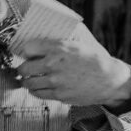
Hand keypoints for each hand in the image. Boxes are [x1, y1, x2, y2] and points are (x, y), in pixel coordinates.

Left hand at [14, 26, 130, 107]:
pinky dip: (35, 90)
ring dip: (26, 81)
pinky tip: (36, 87)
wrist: (108, 79)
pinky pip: (38, 94)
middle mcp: (54, 65)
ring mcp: (56, 82)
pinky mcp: (59, 95)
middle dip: (22, 68)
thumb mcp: (77, 44)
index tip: (26, 53)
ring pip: (29, 83)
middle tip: (23, 68)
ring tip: (27, 79)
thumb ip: (58, 42)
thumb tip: (42, 35)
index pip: (28, 48)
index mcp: (58, 48)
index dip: (25, 51)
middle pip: (24, 68)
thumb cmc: (93, 59)